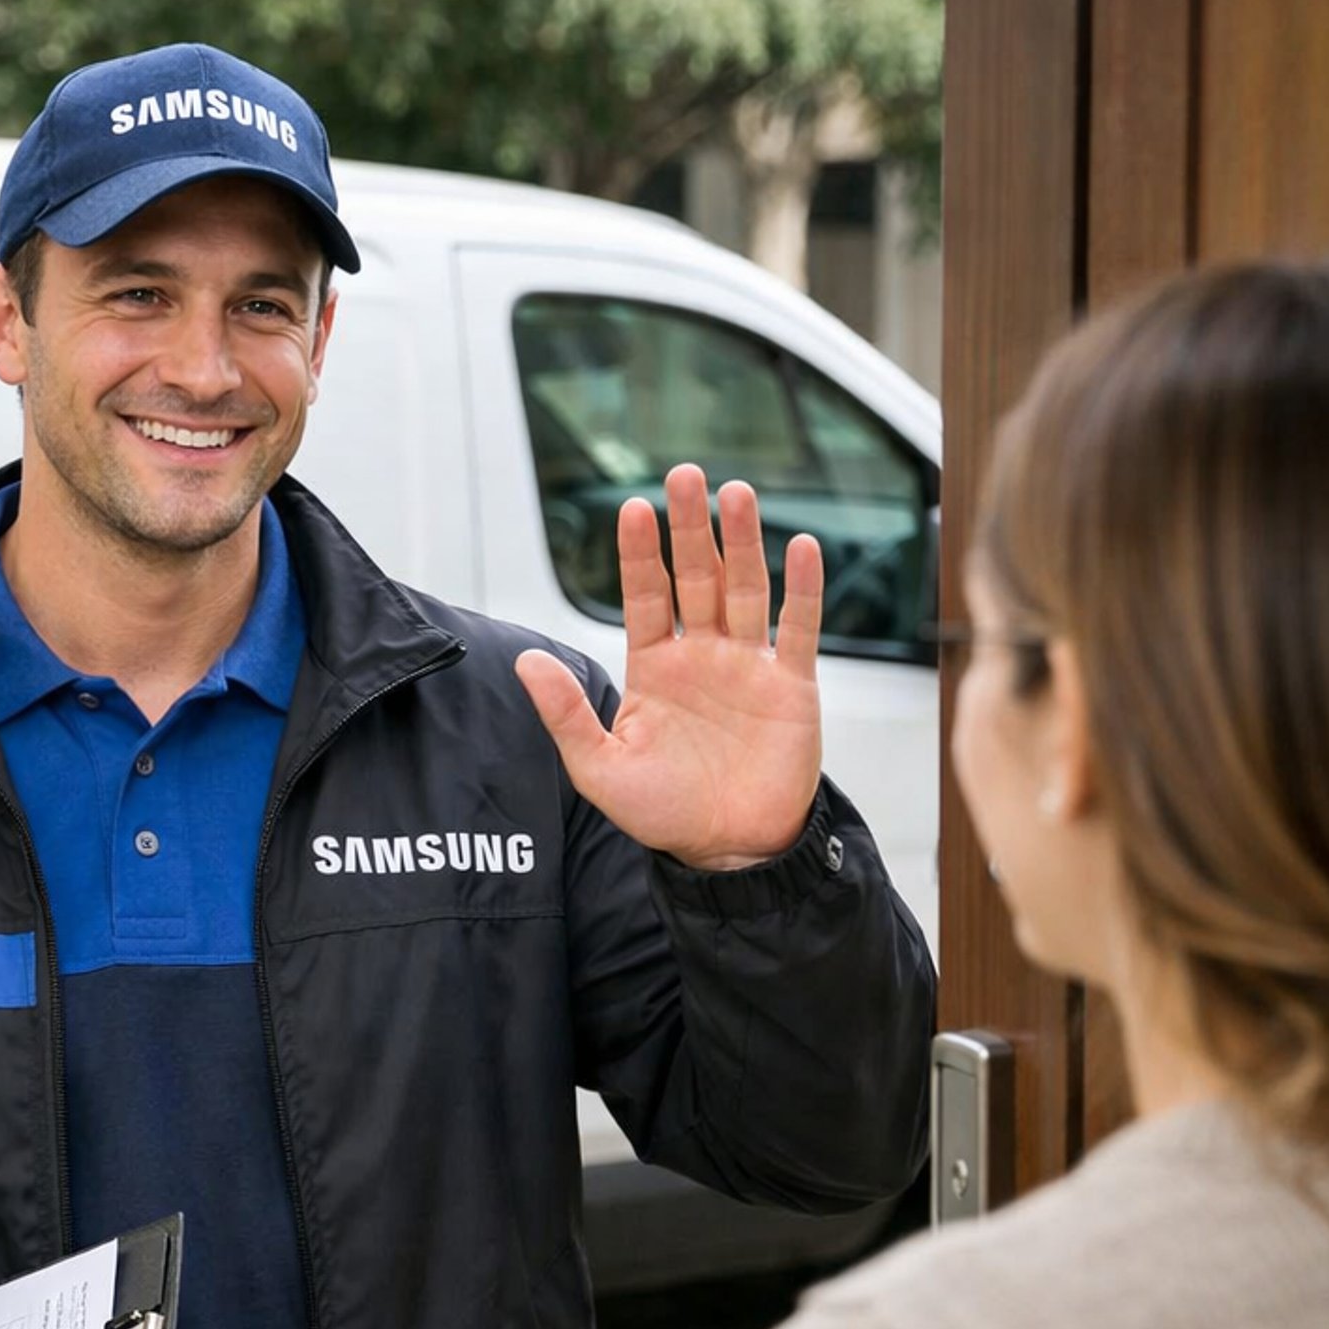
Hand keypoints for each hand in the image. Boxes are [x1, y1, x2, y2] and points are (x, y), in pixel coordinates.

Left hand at [514, 469, 822, 869]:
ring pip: (746, 587)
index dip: (639, 553)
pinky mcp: (791, 685)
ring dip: (743, 541)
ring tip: (737, 492)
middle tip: (685, 476)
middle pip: (696, 576)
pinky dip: (804, 588)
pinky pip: (798, 627)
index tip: (632, 508)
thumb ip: (565, 715)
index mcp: (654, 667)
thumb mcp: (600, 768)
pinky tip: (804, 547)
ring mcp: (748, 665)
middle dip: (690, 527)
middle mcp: (701, 655)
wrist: (729, 853)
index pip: (646, 595)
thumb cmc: (663, 813)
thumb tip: (524, 664)